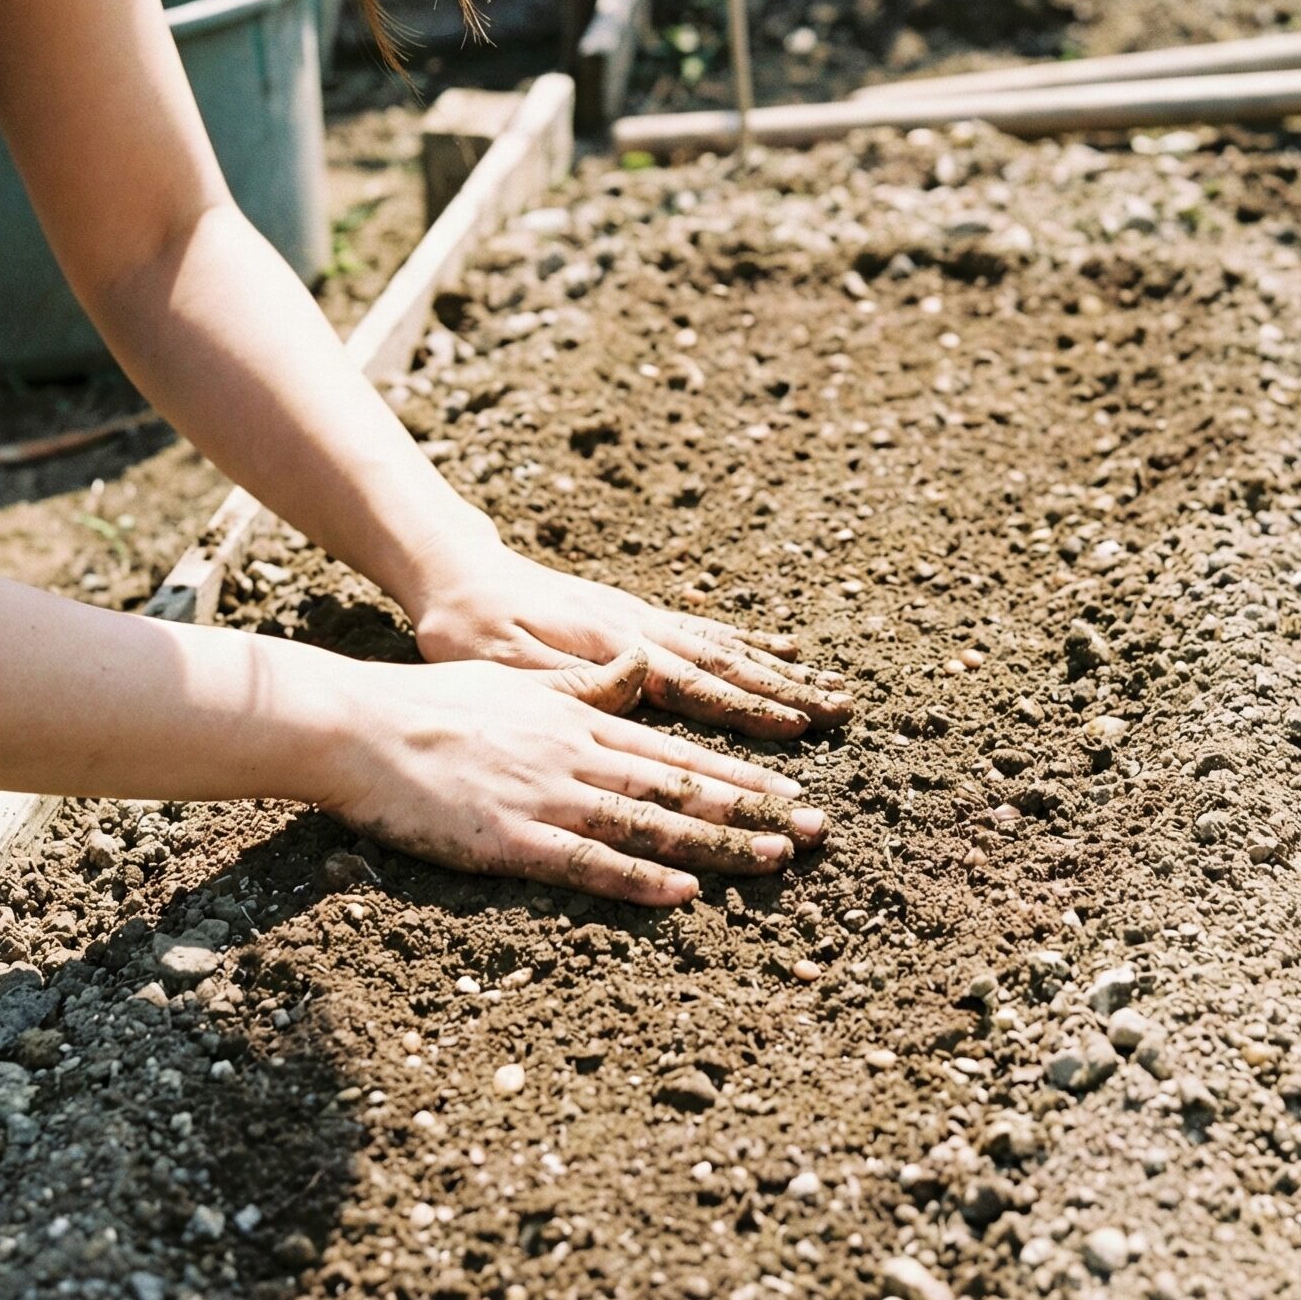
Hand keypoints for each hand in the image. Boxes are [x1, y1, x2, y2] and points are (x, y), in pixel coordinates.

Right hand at [319, 649, 826, 903]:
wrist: (362, 726)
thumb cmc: (437, 703)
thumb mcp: (524, 679)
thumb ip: (588, 680)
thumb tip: (641, 662)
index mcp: (581, 719)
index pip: (678, 751)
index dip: (740, 774)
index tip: (793, 790)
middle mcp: (578, 755)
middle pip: (682, 789)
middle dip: (755, 811)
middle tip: (816, 831)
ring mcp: (548, 797)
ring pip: (650, 826)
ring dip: (719, 845)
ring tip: (776, 861)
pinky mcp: (511, 839)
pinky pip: (587, 863)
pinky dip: (640, 879)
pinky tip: (685, 892)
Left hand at [406, 536, 849, 739]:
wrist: (458, 573)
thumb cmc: (470, 628)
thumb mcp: (503, 660)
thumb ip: (572, 676)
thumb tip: (643, 675)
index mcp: (612, 648)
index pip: (693, 684)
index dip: (747, 708)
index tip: (798, 726)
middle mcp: (639, 630)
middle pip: (726, 665)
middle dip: (786, 693)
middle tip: (842, 712)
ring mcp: (642, 619)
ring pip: (725, 647)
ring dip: (780, 672)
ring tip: (831, 688)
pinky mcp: (636, 614)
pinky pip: (706, 630)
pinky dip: (749, 642)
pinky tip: (780, 650)